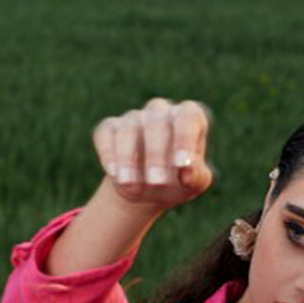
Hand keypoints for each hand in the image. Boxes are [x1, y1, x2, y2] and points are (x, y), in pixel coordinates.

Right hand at [93, 98, 212, 212]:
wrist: (150, 190)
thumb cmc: (180, 181)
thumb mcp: (194, 183)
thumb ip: (196, 176)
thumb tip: (187, 174)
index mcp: (189, 118)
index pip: (188, 117)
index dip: (184, 138)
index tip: (181, 164)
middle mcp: (161, 111)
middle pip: (158, 124)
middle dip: (156, 155)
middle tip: (157, 182)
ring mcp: (134, 117)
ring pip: (129, 129)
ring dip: (129, 158)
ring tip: (130, 184)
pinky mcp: (110, 128)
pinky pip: (106, 134)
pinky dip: (108, 153)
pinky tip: (114, 174)